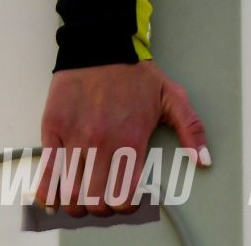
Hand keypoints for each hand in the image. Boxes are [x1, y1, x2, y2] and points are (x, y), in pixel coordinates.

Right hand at [36, 61, 208, 214]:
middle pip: (96, 202)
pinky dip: (48, 192)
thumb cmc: (134, 71)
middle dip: (101, 208)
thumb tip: (203, 159)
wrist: (99, 42)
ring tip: (81, 199)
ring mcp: (74, 138)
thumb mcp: (172, 96)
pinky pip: (46, 172)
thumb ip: (191, 129)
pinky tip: (54, 198)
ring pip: (70, 193)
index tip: (126, 200)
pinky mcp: (52, 130)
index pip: (123, 197)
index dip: (125, 206)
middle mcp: (101, 144)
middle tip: (104, 200)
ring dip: (76, 204)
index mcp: (130, 140)